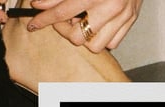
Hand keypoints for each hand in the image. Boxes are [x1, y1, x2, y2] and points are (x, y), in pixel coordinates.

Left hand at [27, 0, 142, 52]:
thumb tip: (39, 4)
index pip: (62, 12)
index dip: (45, 19)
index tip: (34, 24)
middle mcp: (108, 8)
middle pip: (78, 37)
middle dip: (65, 31)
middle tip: (63, 21)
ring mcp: (122, 17)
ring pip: (95, 46)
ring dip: (84, 38)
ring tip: (81, 23)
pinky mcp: (130, 21)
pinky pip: (112, 43)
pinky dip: (102, 38)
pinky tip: (97, 26)